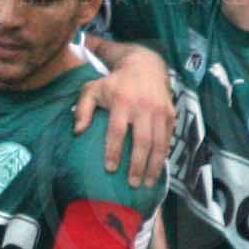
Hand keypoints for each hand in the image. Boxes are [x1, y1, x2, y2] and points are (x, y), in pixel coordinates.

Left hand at [74, 41, 173, 188]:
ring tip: (147, 183)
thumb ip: (82, 109)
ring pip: (159, 143)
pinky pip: (168, 139)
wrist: (145, 65)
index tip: (110, 169)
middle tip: (132, 184)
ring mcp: (160, 111)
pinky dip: (163, 156)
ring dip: (154, 166)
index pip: (117, 130)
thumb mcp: (93, 88)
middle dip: (138, 165)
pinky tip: (157, 170)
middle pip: (142, 141)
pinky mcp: (171, 114)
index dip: (114, 151)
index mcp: (122, 101)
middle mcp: (143, 106)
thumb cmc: (114, 82)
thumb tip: (77, 132)